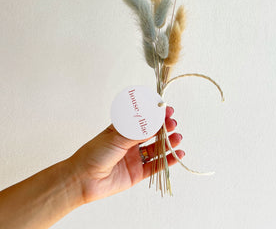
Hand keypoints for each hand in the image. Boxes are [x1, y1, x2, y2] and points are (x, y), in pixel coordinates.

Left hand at [67, 106, 183, 203]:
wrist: (83, 179)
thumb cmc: (94, 153)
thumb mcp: (116, 137)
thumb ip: (136, 131)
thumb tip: (154, 121)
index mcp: (123, 130)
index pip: (143, 120)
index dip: (155, 115)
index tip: (166, 110)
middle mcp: (130, 143)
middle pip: (151, 133)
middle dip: (164, 127)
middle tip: (173, 123)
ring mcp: (135, 158)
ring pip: (156, 148)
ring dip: (168, 143)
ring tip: (178, 138)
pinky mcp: (138, 173)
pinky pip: (155, 165)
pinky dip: (167, 161)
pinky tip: (177, 155)